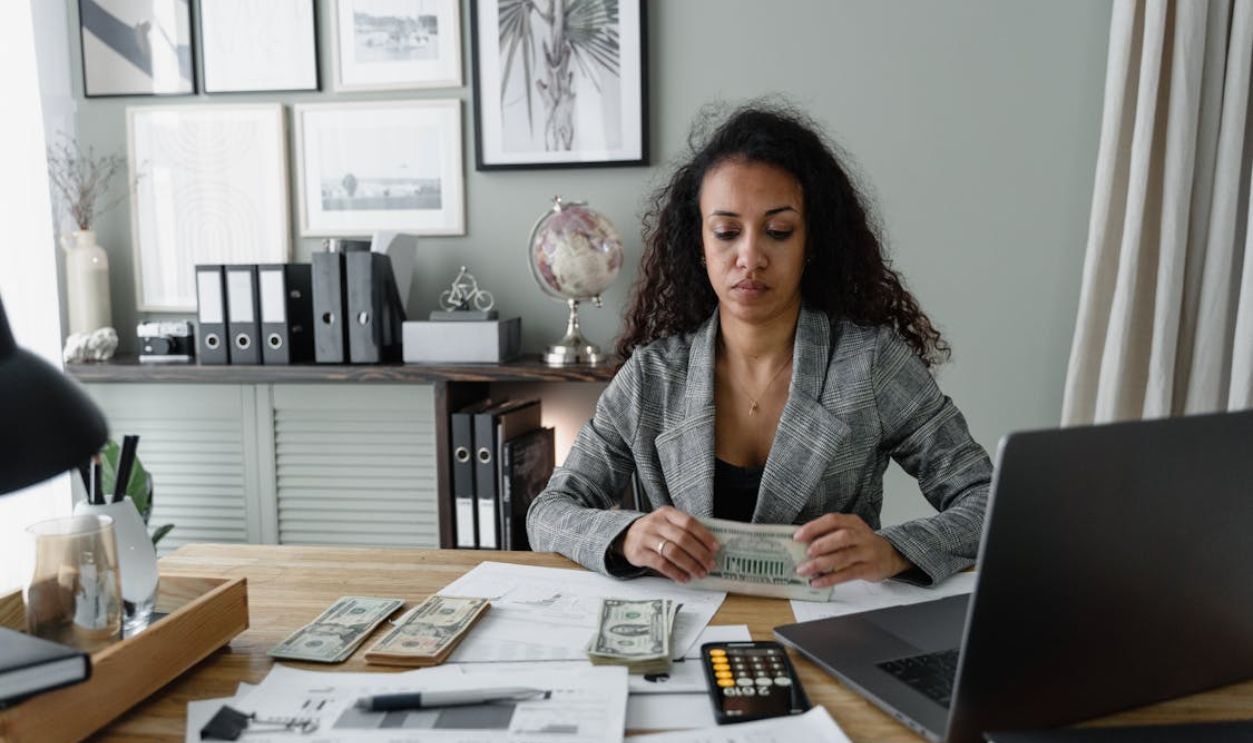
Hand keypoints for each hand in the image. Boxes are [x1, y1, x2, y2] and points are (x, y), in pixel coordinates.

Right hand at [621, 506, 718, 583]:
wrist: (626, 536)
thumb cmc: (654, 531)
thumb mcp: (666, 523)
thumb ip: (684, 531)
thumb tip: (709, 549)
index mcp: (667, 513)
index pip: (689, 522)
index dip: (704, 536)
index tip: (715, 548)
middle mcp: (656, 523)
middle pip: (683, 538)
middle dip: (700, 554)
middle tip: (710, 565)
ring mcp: (646, 537)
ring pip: (673, 552)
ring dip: (690, 564)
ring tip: (700, 573)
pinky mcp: (639, 553)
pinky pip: (661, 564)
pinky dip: (675, 572)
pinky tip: (684, 578)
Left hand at [793, 514, 911, 587]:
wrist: (890, 556)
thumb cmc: (861, 544)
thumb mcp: (849, 532)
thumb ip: (829, 535)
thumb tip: (800, 543)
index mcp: (853, 522)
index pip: (833, 520)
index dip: (814, 527)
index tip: (797, 536)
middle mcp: (862, 535)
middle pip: (842, 536)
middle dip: (822, 544)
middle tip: (806, 553)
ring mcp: (867, 552)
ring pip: (844, 556)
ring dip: (822, 564)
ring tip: (805, 570)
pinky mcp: (869, 569)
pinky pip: (848, 574)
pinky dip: (831, 579)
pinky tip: (817, 582)